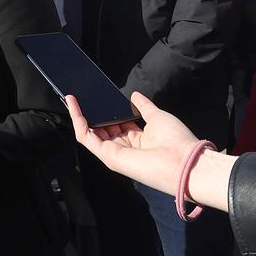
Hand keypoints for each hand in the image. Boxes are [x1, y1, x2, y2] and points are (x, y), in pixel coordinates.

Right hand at [67, 91, 201, 196]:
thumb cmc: (176, 140)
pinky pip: (87, 137)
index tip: (99, 97)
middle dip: (91, 112)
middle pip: (102, 128)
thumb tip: (134, 96)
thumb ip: (143, 107)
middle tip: (80, 94)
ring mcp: (115, 153)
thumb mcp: (157, 117)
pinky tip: (73, 105)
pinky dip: (78, 120)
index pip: (116, 124)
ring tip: (71, 97)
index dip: (107, 111)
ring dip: (79, 115)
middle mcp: (125, 147)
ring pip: (91, 133)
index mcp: (138, 139)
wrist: (185, 161)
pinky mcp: (108, 156)